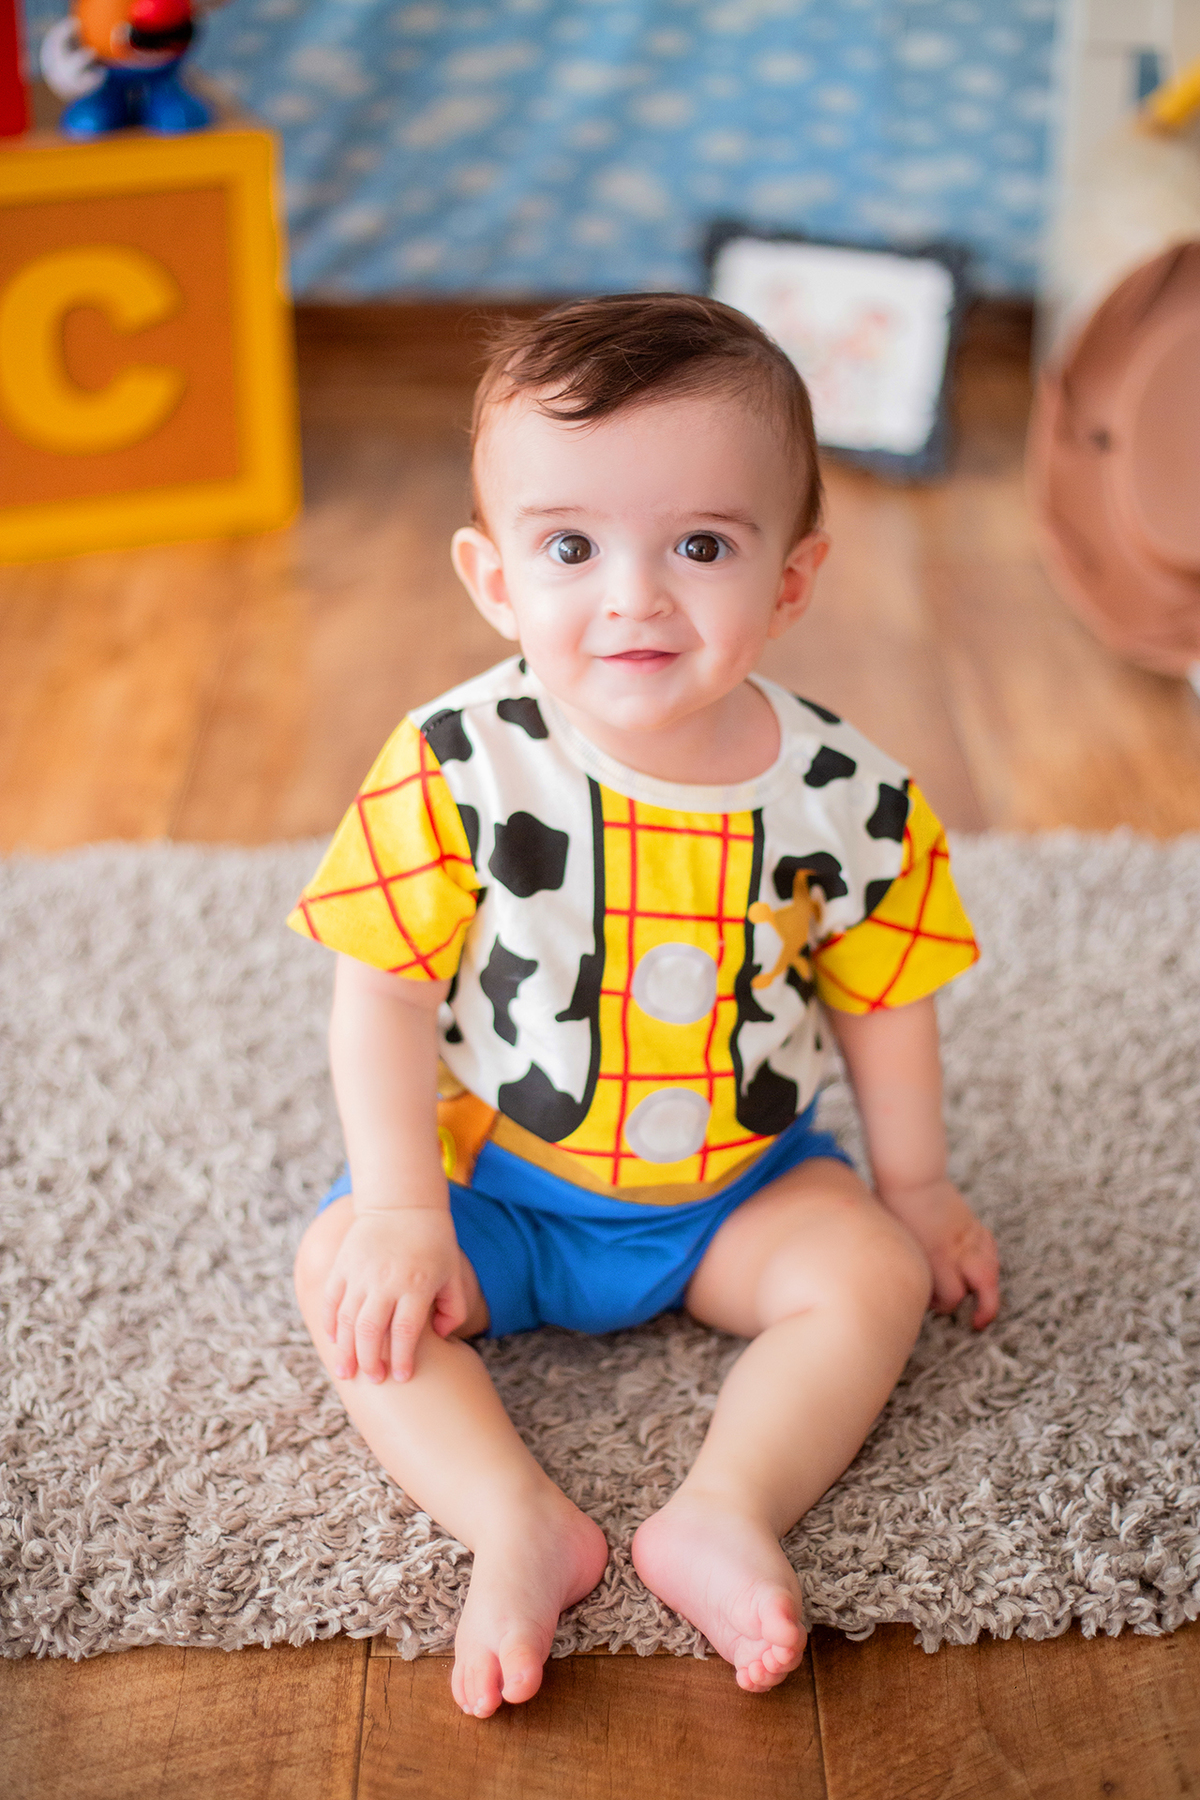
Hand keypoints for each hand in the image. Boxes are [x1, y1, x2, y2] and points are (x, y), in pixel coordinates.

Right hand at [321, 1207, 466, 1383]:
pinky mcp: (343, 1265)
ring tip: (346, 1372)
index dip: (401, 1359)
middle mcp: (385, 1281)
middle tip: (372, 1379)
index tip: (400, 1377)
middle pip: (371, 1332)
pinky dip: (330, 1322)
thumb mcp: (453, 1272)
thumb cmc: (434, 1241)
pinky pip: (331, 1300)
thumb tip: (442, 1337)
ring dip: (345, 1350)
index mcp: (415, 1285)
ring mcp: (360, 1273)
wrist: (403, 1202)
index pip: (405, 1333)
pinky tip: (333, 1340)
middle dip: (369, 1361)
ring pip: (347, 1320)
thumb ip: (454, 1308)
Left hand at [879, 1176, 999, 1328]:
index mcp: (935, 1256)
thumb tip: (903, 1284)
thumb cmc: (894, 1208)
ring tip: (983, 1299)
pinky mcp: (972, 1224)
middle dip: (987, 1309)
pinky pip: (989, 1247)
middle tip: (977, 1322)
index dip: (941, 1307)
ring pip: (992, 1267)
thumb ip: (906, 1265)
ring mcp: (968, 1236)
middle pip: (986, 1285)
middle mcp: (957, 1250)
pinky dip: (988, 1260)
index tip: (932, 1306)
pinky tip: (979, 1268)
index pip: (950, 1297)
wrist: (912, 1177)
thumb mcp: (895, 1242)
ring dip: (989, 1286)